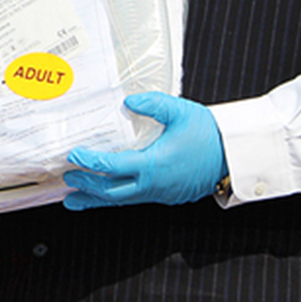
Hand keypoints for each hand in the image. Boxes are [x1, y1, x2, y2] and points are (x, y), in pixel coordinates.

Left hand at [63, 92, 226, 209]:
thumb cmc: (210, 134)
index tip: (73, 156)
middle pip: (110, 191)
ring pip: (121, 200)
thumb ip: (153, 104)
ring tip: (74, 199)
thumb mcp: (180, 111)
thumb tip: (129, 101)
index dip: (90, 162)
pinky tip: (104, 195)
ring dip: (96, 199)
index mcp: (154, 165)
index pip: (113, 167)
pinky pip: (134, 200)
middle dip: (86, 186)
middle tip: (66, 179)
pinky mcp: (165, 196)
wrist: (234, 154)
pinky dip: (115, 198)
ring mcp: (159, 193)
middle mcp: (153, 185)